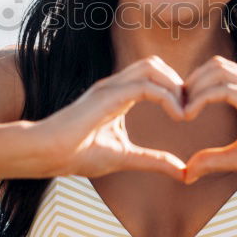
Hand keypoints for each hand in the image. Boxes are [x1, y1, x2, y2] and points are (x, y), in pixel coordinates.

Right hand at [37, 56, 187, 181]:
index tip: (188, 113)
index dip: (175, 89)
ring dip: (174, 86)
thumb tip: (183, 172)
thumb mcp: (126, 157)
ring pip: (152, 66)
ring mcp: (110, 86)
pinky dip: (167, 97)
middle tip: (189, 110)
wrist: (46, 154)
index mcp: (118, 95)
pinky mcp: (107, 95)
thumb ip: (154, 160)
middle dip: (178, 83)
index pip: (153, 75)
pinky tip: (176, 116)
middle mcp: (115, 85)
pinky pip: (145, 86)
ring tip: (183, 113)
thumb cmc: (77, 155)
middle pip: (155, 64)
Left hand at [181, 55, 236, 184]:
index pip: (217, 73)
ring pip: (217, 70)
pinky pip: (224, 89)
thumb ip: (213, 160)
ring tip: (181, 111)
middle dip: (190, 81)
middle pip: (215, 65)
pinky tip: (189, 116)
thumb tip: (187, 172)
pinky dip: (201, 98)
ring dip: (193, 87)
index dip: (194, 86)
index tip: (178, 109)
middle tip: (175, 107)